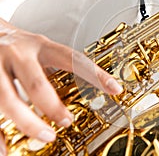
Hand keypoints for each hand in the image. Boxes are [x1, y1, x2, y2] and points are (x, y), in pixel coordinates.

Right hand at [0, 19, 122, 154]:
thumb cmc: (17, 45)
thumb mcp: (39, 49)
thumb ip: (53, 70)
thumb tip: (71, 99)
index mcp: (40, 46)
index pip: (73, 59)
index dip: (96, 74)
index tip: (115, 89)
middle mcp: (18, 54)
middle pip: (37, 84)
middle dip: (53, 106)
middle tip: (67, 121)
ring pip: (8, 99)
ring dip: (28, 122)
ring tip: (46, 135)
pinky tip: (4, 148)